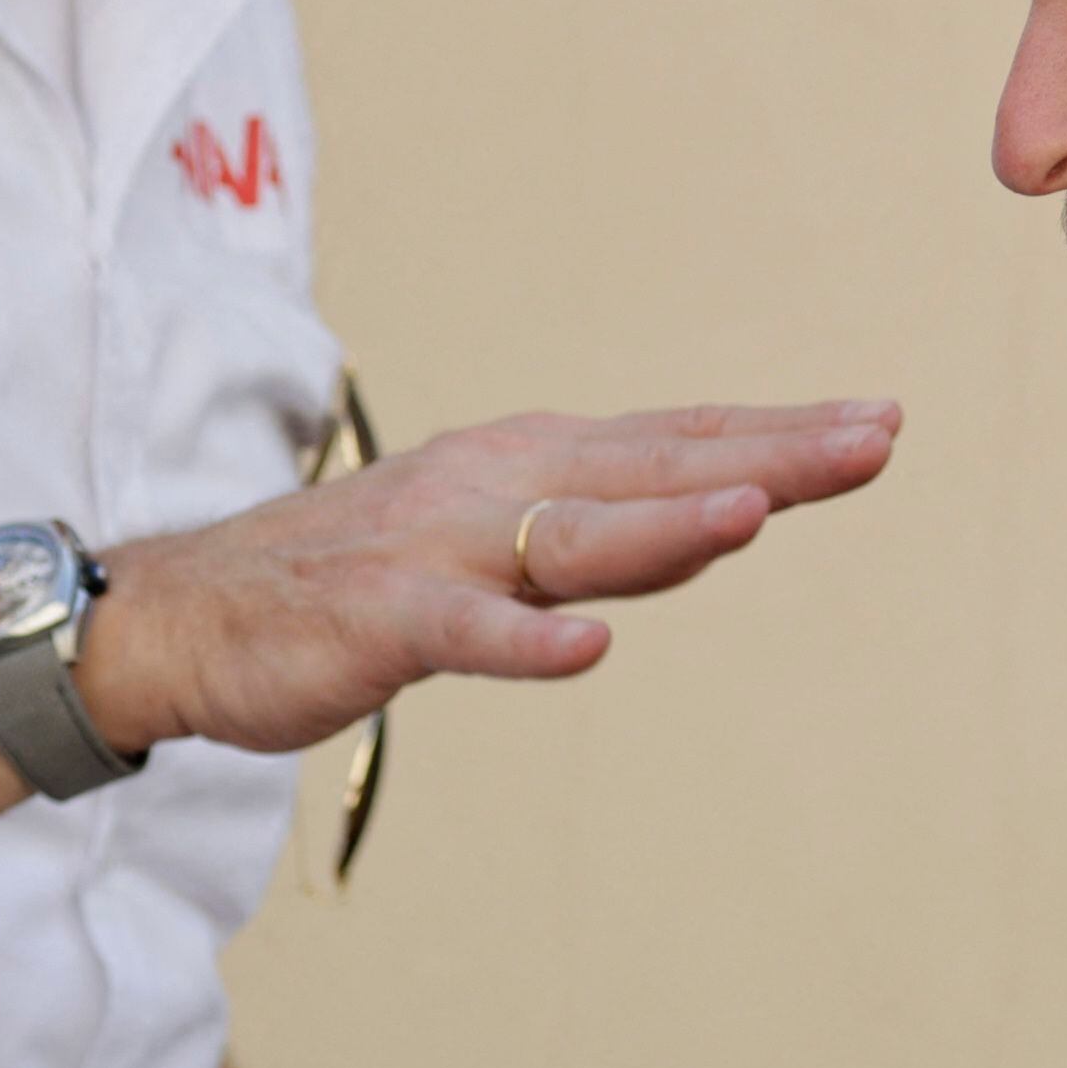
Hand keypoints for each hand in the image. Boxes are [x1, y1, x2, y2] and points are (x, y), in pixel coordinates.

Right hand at [80, 400, 899, 756]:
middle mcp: (495, 487)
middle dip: (768, 454)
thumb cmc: (358, 580)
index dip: (778, 432)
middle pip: (652, 468)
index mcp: (528, 462)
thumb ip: (610, 535)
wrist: (187, 614)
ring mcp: (437, 552)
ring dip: (665, 523)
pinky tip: (591, 647)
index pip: (674, 440)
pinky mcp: (379, 621)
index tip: (879, 421)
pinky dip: (527, 639)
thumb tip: (733, 514)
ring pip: (571, 536)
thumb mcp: (501, 546)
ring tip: (760, 511)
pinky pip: (465, 632)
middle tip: (876, 436)